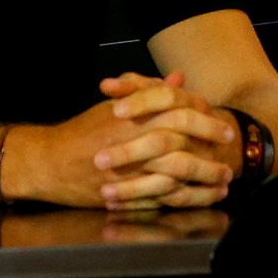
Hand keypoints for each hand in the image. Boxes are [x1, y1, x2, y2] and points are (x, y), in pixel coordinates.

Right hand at [19, 72, 235, 208]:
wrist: (49, 162)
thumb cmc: (83, 131)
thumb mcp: (115, 104)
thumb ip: (149, 91)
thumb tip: (178, 78)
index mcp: (133, 115)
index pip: (179, 111)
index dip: (205, 119)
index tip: (223, 125)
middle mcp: (132, 140)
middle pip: (181, 142)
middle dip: (209, 150)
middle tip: (228, 156)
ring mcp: (127, 169)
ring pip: (174, 174)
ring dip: (202, 179)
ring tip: (222, 183)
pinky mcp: (123, 194)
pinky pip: (159, 197)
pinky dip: (182, 199)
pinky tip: (198, 198)